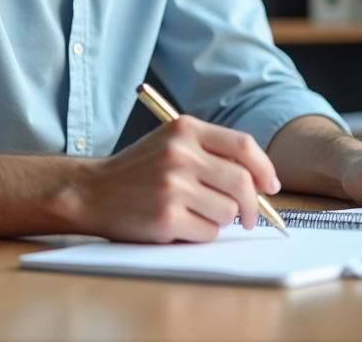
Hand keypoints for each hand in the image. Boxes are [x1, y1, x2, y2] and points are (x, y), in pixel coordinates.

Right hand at [73, 116, 281, 242]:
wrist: (91, 191)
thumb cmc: (137, 171)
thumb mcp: (170, 143)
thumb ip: (211, 152)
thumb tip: (260, 182)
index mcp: (185, 129)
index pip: (243, 145)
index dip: (264, 168)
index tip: (270, 186)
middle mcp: (180, 154)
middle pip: (242, 182)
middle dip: (253, 205)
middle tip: (250, 218)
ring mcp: (173, 186)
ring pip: (228, 211)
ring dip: (222, 220)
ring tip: (199, 216)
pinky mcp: (166, 217)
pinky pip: (208, 232)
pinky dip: (202, 233)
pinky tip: (181, 225)